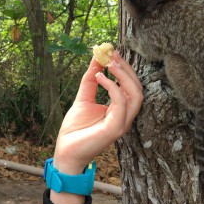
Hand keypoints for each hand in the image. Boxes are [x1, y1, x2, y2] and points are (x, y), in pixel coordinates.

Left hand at [51, 51, 142, 203]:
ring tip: (109, 63)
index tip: (112, 52)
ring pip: (136, 95)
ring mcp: (122, 124)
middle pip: (138, 88)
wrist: (65, 151)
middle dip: (126, 68)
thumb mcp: (83, 98)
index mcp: (120, 110)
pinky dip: (113, 88)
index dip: (124, 68)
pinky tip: (100, 78)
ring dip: (124, 76)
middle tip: (112, 54)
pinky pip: (121, 104)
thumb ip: (91, 79)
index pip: (131, 86)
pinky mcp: (115, 129)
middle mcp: (125, 116)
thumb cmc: (75, 129)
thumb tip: (96, 58)